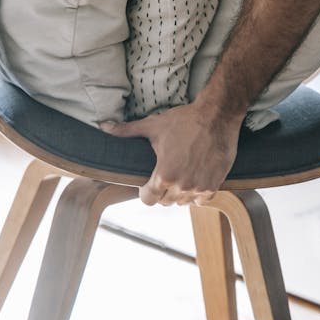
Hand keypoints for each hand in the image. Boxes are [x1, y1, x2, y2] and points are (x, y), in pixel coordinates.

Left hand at [102, 100, 243, 206]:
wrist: (217, 116)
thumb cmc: (184, 120)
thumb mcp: (153, 126)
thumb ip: (127, 131)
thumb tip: (103, 127)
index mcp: (164, 175)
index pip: (148, 200)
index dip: (145, 193)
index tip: (147, 185)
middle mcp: (181, 185)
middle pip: (165, 202)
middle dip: (162, 192)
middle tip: (165, 176)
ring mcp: (199, 187)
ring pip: (183, 202)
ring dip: (180, 194)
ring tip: (180, 177)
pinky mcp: (214, 185)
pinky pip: (202, 201)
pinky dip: (197, 195)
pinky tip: (195, 180)